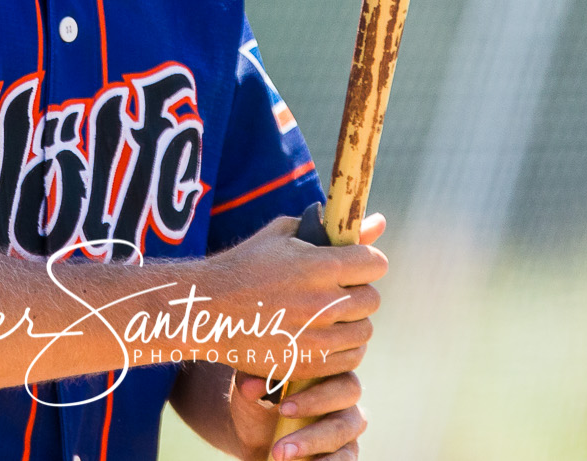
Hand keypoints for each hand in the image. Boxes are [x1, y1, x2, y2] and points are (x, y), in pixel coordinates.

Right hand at [206, 210, 386, 385]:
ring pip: (364, 332)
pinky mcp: (307, 364)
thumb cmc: (246, 265)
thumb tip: (378, 222)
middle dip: (358, 292)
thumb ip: (332, 229)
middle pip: (372, 299)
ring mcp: (317, 337)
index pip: (375, 264)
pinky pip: (349, 359)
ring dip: (352, 322)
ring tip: (331, 315)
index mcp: (321, 266)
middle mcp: (324, 302)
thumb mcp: (285, 235)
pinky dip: (343, 349)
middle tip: (338, 290)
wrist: (207, 309)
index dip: (367, 262)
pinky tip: (325, 337)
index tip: (354, 265)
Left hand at [229, 369, 367, 460]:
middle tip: (282, 431)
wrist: (254, 435)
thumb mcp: (248, 390)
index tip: (283, 408)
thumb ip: (250, 381)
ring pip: (345, 431)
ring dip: (314, 443)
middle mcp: (343, 393)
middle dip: (315, 414)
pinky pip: (348, 457)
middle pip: (348, 393)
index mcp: (324, 368)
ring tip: (282, 455)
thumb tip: (253, 385)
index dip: (313, 390)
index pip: (333, 369)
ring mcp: (348, 423)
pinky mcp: (347, 450)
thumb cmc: (259, 401)